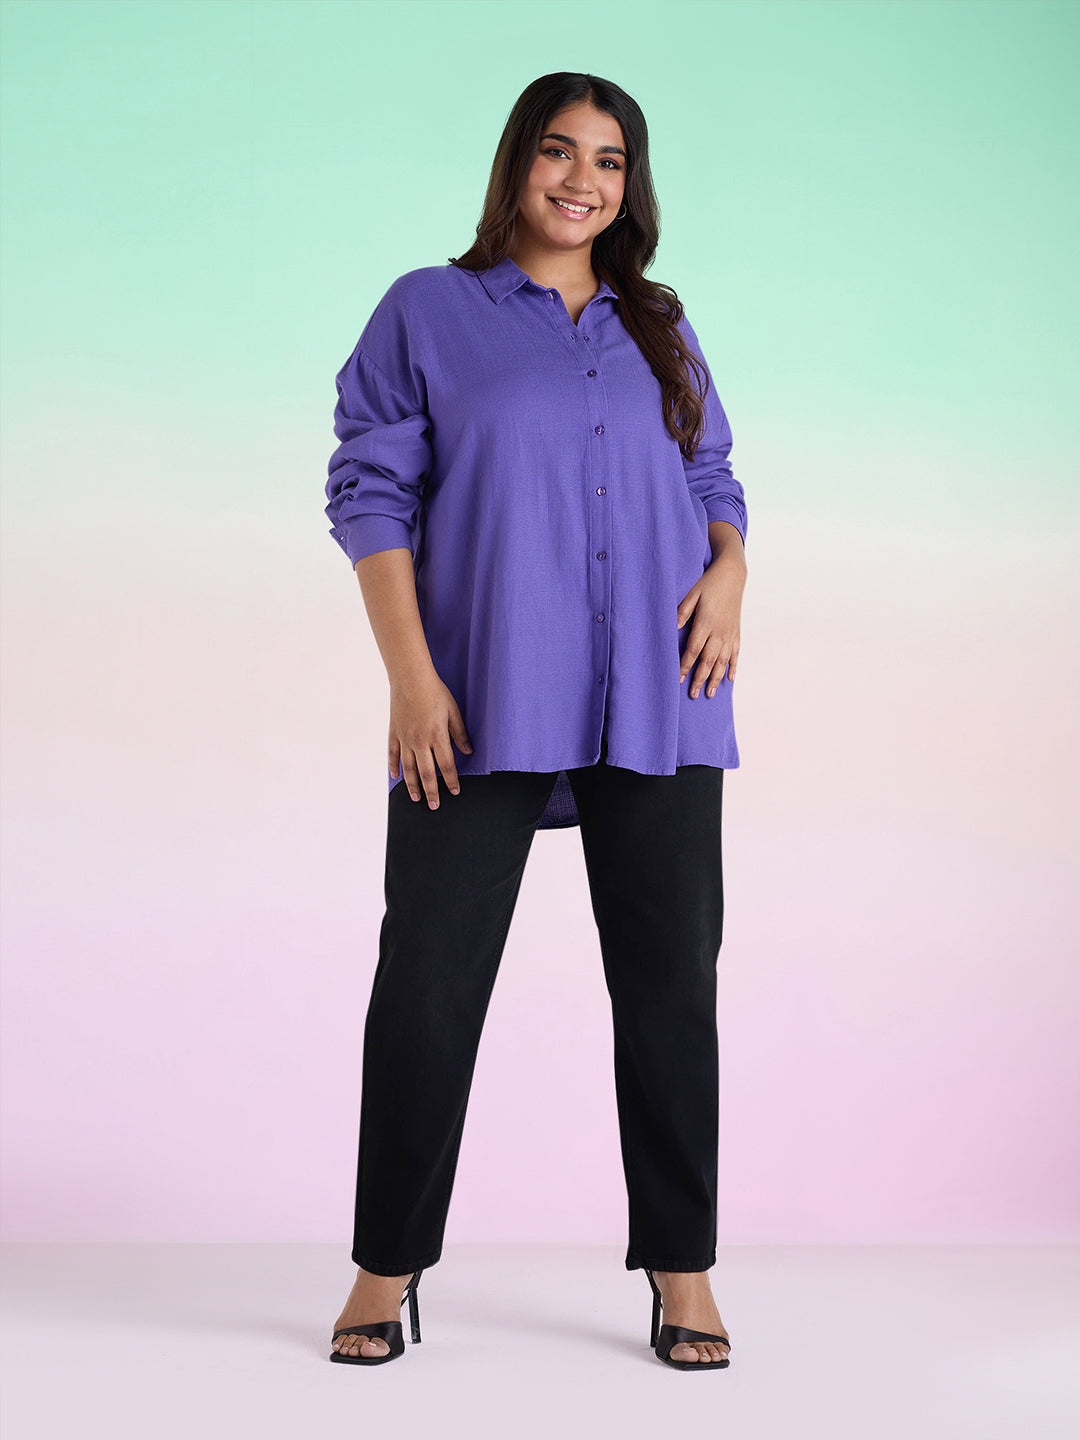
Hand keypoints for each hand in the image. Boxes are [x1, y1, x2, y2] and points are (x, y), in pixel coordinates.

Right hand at [389, 672, 472, 809]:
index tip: (455, 792)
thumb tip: (468, 751)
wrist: (410, 678)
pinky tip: (396, 778)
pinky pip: (392, 755)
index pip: (446, 766)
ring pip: (408, 769)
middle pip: (426, 773)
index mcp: (437, 736)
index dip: (451, 781)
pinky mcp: (394, 733)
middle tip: (435, 806)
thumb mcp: (453, 712)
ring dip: (412, 786)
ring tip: (416, 798)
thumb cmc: (435, 692)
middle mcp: (420, 741)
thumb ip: (460, 734)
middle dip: (432, 792)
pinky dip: (394, 768)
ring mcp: (405, 738)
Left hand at [676, 553, 745, 696]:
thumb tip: (672, 627)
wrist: (733, 575)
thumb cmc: (709, 583)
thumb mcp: (691, 594)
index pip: (693, 650)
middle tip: (693, 695)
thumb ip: (681, 612)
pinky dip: (733, 667)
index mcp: (705, 623)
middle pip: (708, 660)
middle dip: (700, 678)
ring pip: (723, 661)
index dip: (685, 666)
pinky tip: (730, 678)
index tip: (679, 679)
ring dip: (716, 678)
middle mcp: (719, 632)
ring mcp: (730, 633)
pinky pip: (736, 653)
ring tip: (710, 693)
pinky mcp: (737, 632)